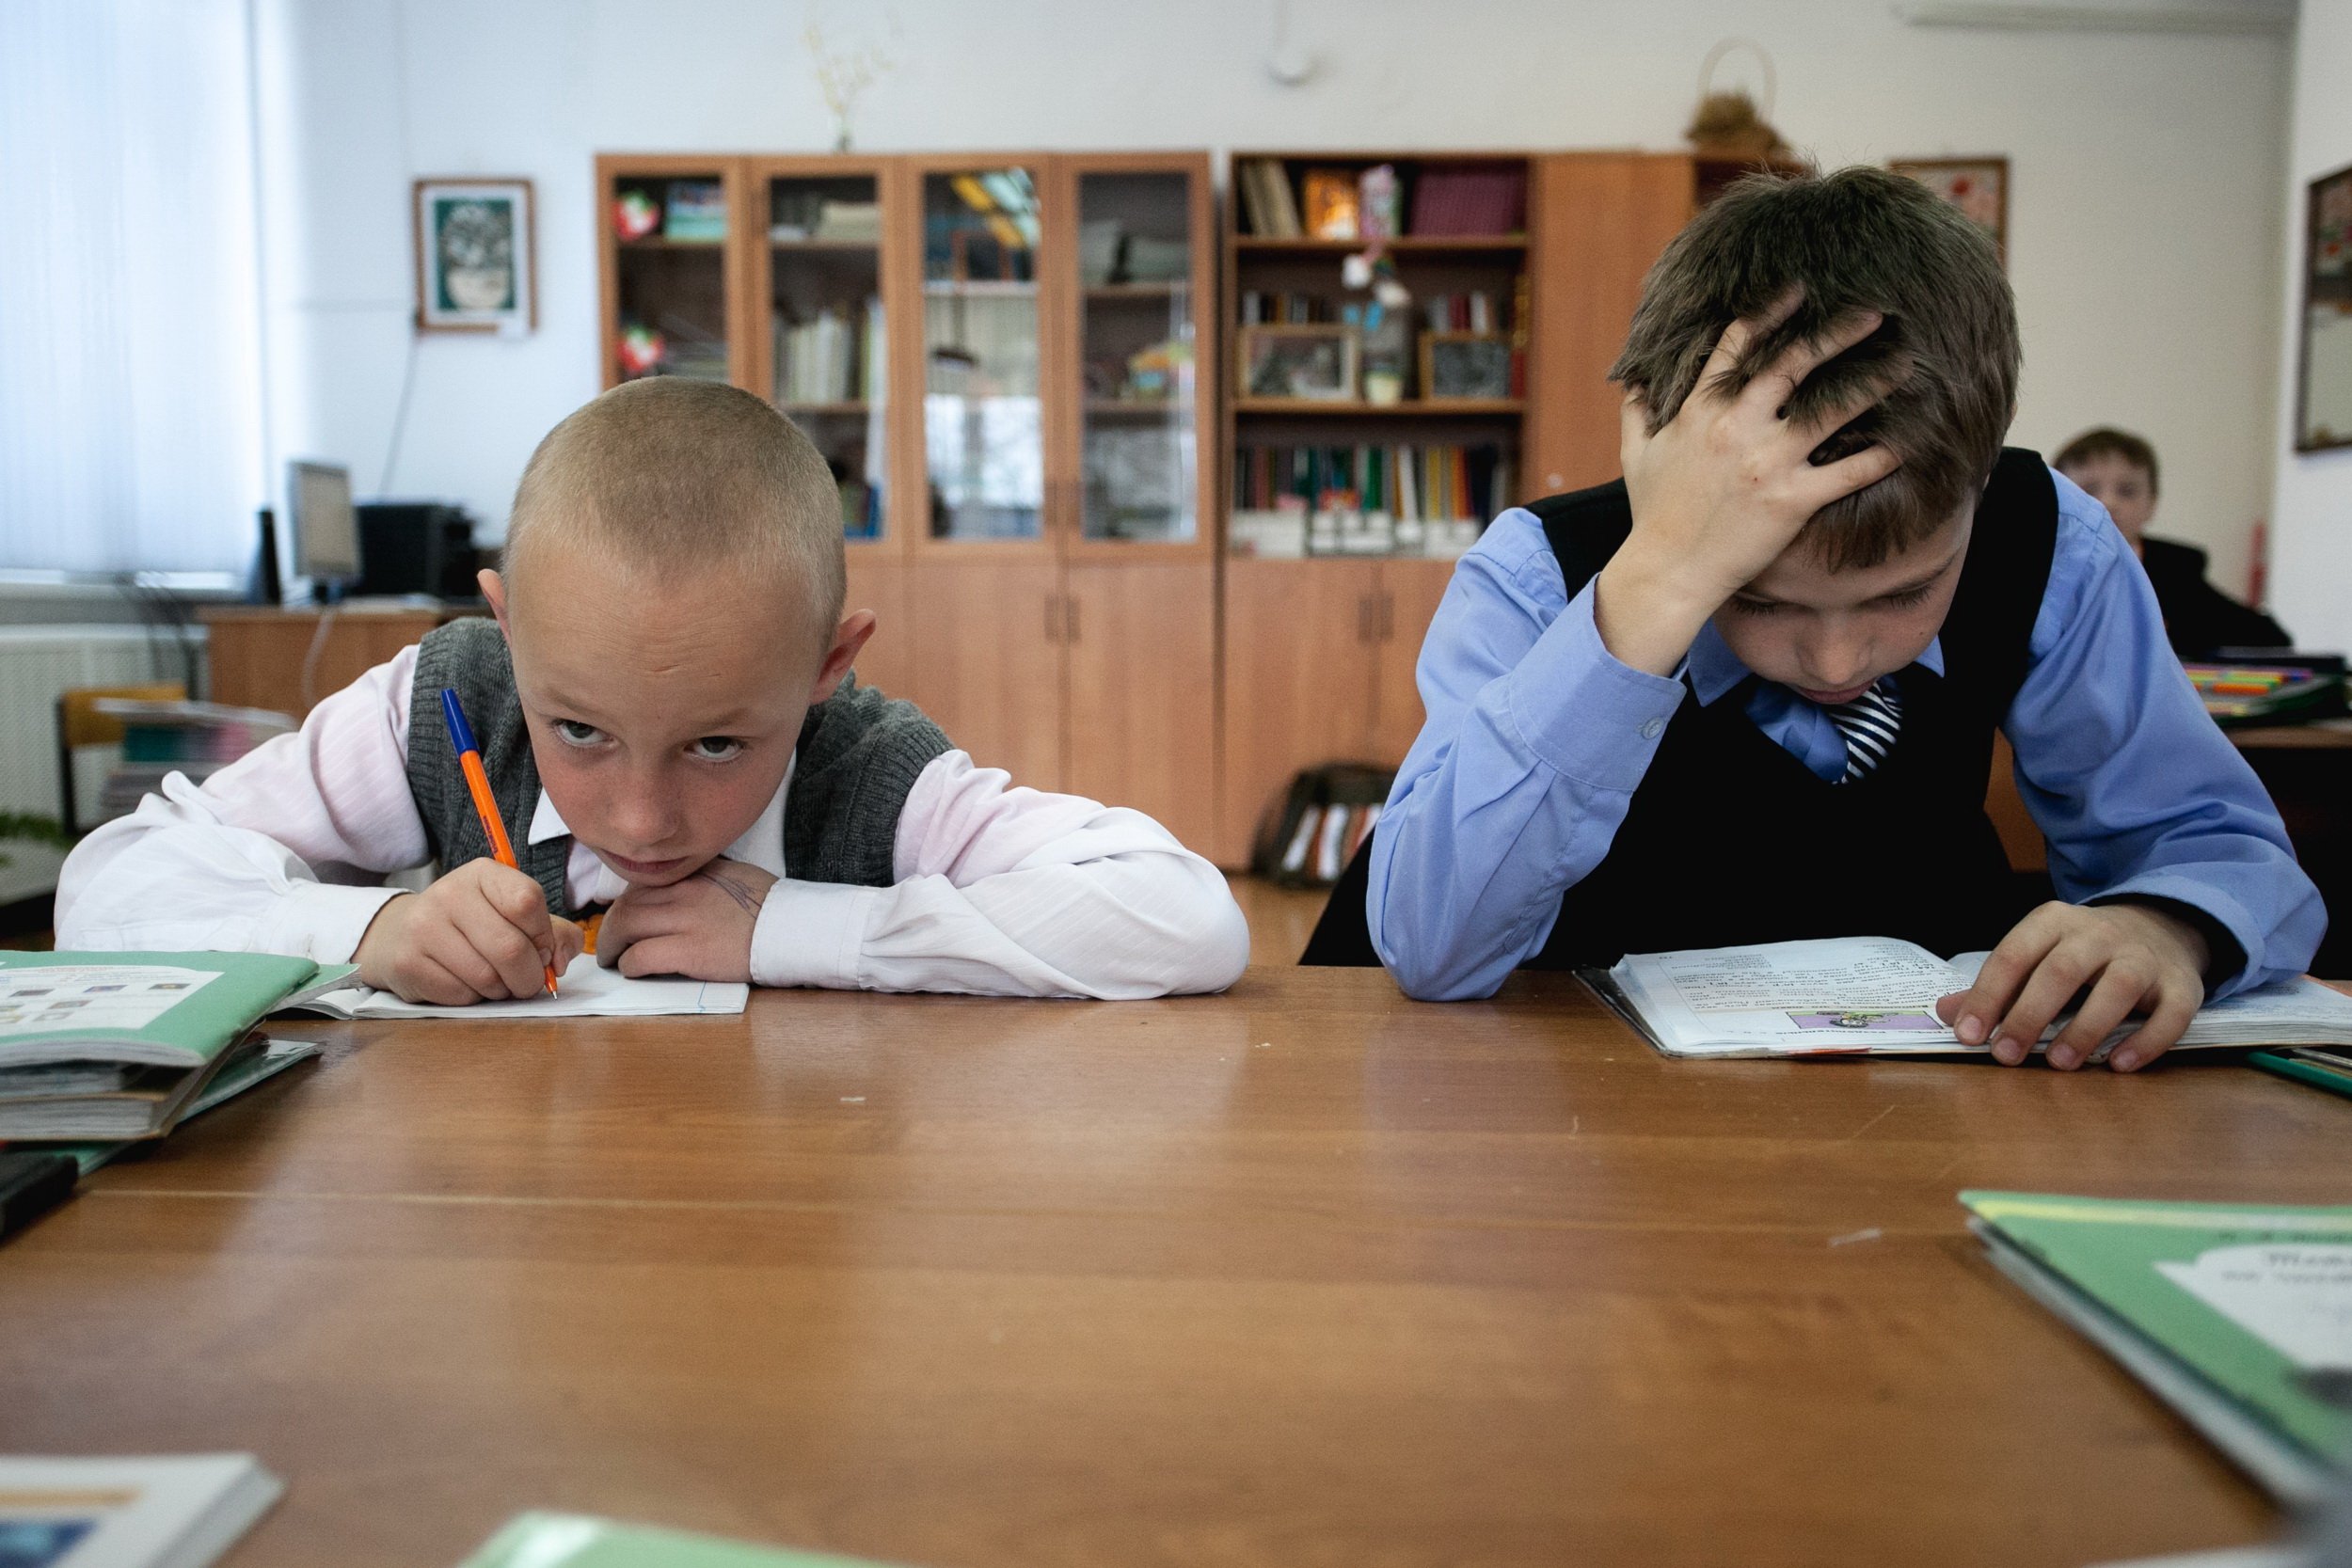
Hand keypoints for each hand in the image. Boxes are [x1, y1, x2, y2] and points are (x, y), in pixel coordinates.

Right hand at [354, 858, 584, 1004]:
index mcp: (483, 873)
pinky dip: (475, 998)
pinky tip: (467, 983)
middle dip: (530, 976)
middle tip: (527, 980)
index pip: (527, 901)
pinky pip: (461, 995)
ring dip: (502, 990)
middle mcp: (449, 893)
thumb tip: (559, 962)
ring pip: (487, 977)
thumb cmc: (474, 925)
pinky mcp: (408, 963)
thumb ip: (555, 933)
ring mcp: (423, 927)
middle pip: (511, 948)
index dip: (544, 935)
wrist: (402, 935)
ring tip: (495, 980)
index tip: (542, 948)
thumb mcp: (515, 915)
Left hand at [597, 858, 777, 981]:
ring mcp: (685, 920)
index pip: (645, 881)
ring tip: (614, 958)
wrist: (792, 929)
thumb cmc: (772, 906)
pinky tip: (632, 970)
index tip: (626, 914)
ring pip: (625, 926)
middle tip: (611, 941)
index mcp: (696, 872)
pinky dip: (629, 964)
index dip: (628, 900)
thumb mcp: (736, 875)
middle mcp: (685, 891)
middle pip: (627, 903)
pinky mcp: (689, 951)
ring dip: (612, 945)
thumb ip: (706, 876)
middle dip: (611, 924)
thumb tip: (686, 881)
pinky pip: (641, 955)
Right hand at [1596, 293, 1904, 675]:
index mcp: (1700, 411)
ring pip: (1832, 411)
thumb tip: (1634, 379)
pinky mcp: (1793, 499)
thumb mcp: (1634, 454)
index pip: (1738, 346)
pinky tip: (1907, 441)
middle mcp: (1738, 426)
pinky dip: (1881, 456)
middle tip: (1872, 313)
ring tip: (1905, 364)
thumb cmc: (1652, 514)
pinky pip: (1849, 472)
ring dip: (1873, 384)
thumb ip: (1636, 410)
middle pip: (1795, 364)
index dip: (1769, 313)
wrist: (1668, 572)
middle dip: (1836, 334)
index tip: (1798, 292)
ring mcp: (1768, 462)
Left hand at [1935, 902, 2209, 1072]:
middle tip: (2006, 1055)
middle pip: (2061, 971)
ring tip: (2060, 1064)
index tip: (1968, 1035)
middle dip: (2030, 1015)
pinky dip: (2147, 1041)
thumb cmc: (2082, 952)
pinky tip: (2119, 1065)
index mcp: (2053, 922)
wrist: (2161, 926)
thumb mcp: (2037, 955)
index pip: (2013, 955)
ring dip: (2086, 1029)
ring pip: (2117, 988)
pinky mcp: (2183, 984)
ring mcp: (2144, 957)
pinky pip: (2170, 1013)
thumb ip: (1996, 985)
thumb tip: (1945, 1012)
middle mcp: (2100, 934)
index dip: (1988, 996)